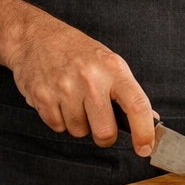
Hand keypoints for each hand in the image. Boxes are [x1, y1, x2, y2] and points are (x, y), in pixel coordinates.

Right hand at [6, 14, 159, 156]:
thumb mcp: (109, 63)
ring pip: (79, 132)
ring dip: (79, 124)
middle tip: (100, 121)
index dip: (144, 132)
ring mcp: (64, 88)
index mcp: (113, 69)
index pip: (136, 105)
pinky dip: (59, 120)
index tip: (145, 148)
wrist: (36, 37)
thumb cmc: (77, 51)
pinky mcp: (42, 97)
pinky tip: (59, 100)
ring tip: (74, 100)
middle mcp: (90, 79)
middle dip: (104, 135)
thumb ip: (127, 91)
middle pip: (105, 131)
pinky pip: (57, 127)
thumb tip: (149, 120)